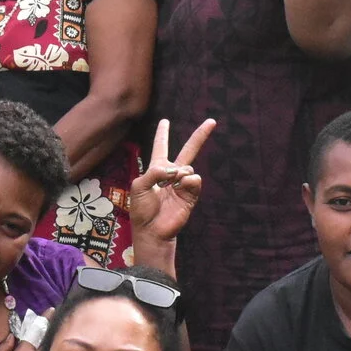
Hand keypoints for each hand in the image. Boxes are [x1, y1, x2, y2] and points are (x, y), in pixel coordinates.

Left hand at [128, 117, 212, 246]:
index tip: (165, 121)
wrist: (152, 229)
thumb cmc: (141, 209)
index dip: (162, 134)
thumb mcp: (139, 186)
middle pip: (188, 150)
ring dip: (178, 174)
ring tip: (170, 187)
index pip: (160, 147)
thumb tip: (175, 170)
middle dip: (200, 136)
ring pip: (188, 168)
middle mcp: (171, 174)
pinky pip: (194, 180)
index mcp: (156, 169)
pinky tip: (180, 187)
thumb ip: (154, 172)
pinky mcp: (191, 195)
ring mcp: (182, 184)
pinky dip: (188, 181)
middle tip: (212, 121)